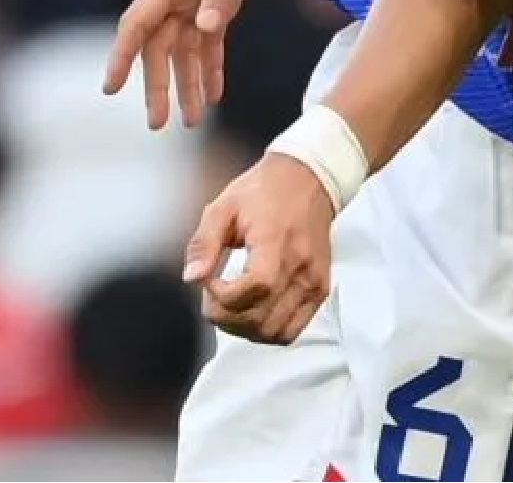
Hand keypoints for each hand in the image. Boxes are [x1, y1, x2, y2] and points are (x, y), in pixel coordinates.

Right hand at [105, 0, 290, 127]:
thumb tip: (203, 30)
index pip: (139, 22)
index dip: (123, 56)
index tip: (111, 88)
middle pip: (160, 42)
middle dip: (159, 84)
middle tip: (161, 124)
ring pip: (185, 43)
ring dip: (189, 80)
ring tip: (195, 119)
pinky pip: (209, 34)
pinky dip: (212, 61)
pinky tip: (217, 89)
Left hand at [183, 153, 333, 344]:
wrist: (309, 179)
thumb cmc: (266, 190)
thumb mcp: (223, 207)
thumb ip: (204, 244)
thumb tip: (192, 277)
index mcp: (276, 242)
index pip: (255, 288)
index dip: (222, 297)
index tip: (208, 282)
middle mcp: (300, 266)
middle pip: (261, 319)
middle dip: (225, 317)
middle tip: (214, 295)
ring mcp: (313, 281)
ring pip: (275, 332)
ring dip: (245, 329)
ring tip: (233, 305)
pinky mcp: (320, 289)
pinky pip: (292, 330)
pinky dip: (268, 331)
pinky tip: (254, 311)